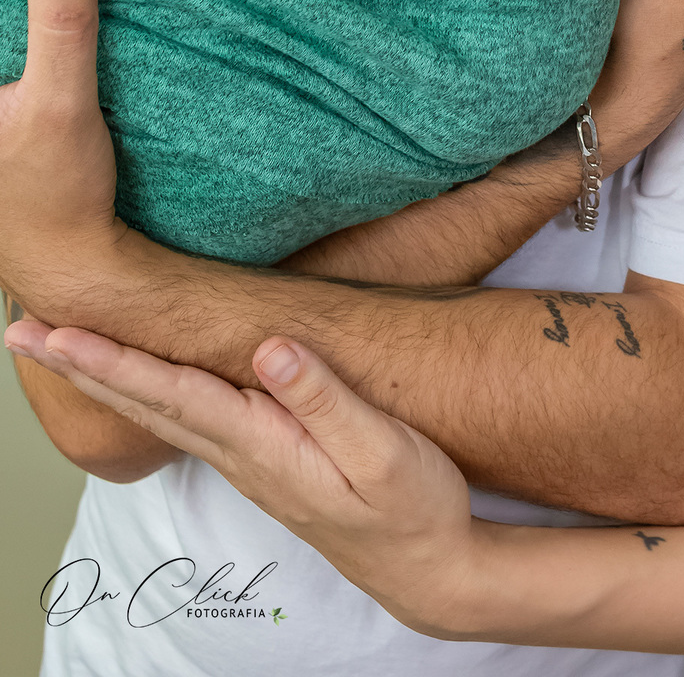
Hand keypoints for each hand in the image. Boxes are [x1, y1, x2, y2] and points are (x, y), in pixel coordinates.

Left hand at [0, 0, 125, 314]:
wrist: (77, 263)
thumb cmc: (57, 198)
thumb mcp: (61, 103)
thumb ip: (63, 26)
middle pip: (0, 26)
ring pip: (4, 46)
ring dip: (22, 15)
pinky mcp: (2, 120)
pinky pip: (12, 60)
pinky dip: (28, 36)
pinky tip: (56, 17)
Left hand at [3, 320, 476, 635]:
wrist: (427, 566)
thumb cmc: (412, 506)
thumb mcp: (381, 450)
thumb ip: (324, 399)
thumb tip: (270, 348)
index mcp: (263, 445)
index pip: (171, 394)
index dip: (113, 360)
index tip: (59, 334)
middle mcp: (243, 454)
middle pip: (145, 403)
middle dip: (81, 366)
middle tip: (23, 331)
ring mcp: (249, 459)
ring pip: (159, 410)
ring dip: (104, 376)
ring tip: (60, 347)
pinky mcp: (265, 456)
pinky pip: (187, 415)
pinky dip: (146, 388)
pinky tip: (138, 377)